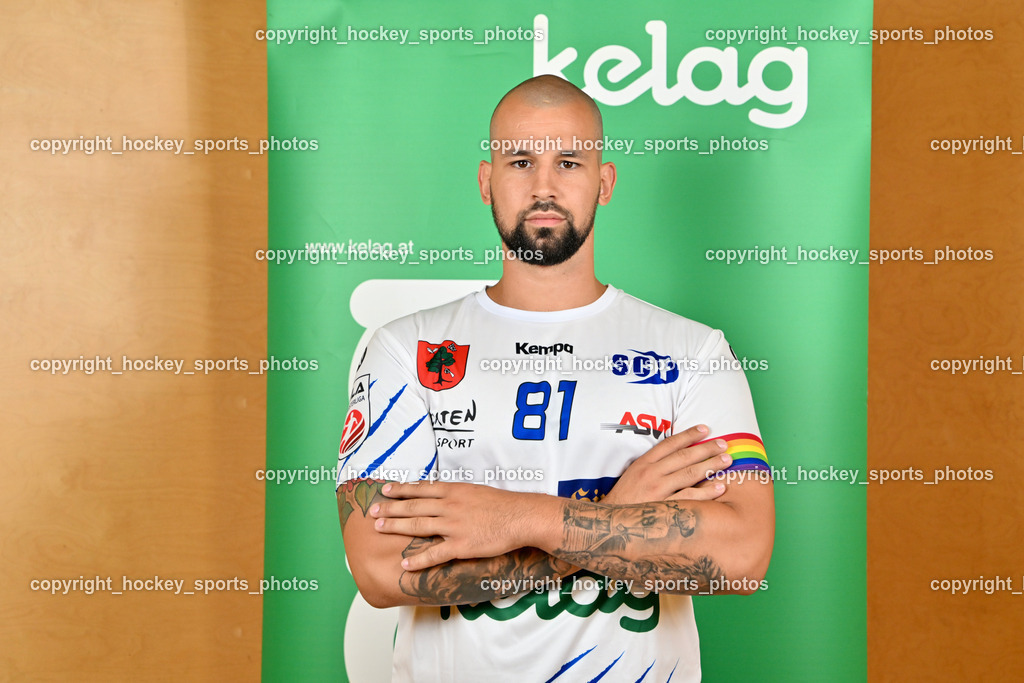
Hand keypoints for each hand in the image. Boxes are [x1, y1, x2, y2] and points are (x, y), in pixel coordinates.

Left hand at [370, 481, 545, 570]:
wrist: (521, 516)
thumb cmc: (502, 504)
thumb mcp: (476, 490)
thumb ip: (457, 494)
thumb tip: (443, 494)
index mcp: (454, 491)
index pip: (421, 488)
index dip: (401, 489)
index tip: (385, 490)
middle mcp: (449, 506)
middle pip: (414, 506)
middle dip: (390, 508)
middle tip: (373, 511)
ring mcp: (454, 525)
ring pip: (419, 525)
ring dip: (396, 527)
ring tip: (380, 529)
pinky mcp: (461, 545)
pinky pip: (435, 553)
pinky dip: (419, 559)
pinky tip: (405, 564)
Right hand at [602, 424, 731, 504]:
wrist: (609, 522)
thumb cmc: (625, 499)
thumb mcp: (634, 475)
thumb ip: (653, 465)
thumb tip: (677, 457)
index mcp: (643, 463)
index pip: (669, 444)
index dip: (688, 434)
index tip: (705, 429)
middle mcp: (651, 473)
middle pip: (684, 456)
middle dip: (706, 448)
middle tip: (724, 444)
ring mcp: (657, 490)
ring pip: (689, 474)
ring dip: (711, 466)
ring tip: (727, 461)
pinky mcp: (663, 507)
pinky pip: (689, 497)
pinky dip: (706, 492)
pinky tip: (720, 487)